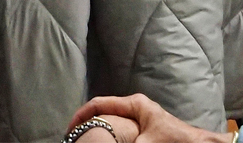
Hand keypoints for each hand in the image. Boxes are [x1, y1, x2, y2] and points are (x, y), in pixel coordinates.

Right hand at [70, 94, 231, 142]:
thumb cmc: (174, 141)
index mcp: (134, 104)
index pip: (98, 104)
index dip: (80, 116)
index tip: (69, 131)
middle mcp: (137, 108)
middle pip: (104, 113)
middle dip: (89, 125)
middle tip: (76, 138)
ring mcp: (143, 118)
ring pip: (113, 123)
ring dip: (101, 133)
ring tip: (88, 140)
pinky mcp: (149, 131)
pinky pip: (123, 132)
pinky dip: (113, 138)